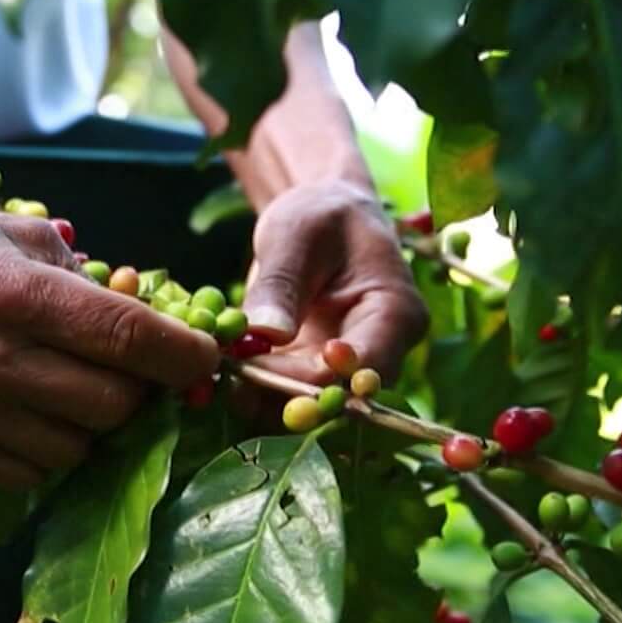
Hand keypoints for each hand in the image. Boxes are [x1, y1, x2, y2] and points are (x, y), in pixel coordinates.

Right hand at [0, 184, 220, 489]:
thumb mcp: (11, 230)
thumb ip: (81, 273)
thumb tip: (146, 314)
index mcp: (11, 293)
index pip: (125, 339)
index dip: (181, 356)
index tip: (203, 360)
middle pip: (111, 405)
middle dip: (139, 391)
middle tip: (138, 372)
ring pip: (76, 449)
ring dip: (95, 426)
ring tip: (83, 389)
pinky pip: (27, 472)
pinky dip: (51, 450)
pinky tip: (42, 413)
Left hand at [240, 179, 428, 382]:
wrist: (321, 215)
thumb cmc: (319, 214)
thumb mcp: (295, 234)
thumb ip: (282, 283)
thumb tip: (267, 334)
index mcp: (397, 314)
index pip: (363, 367)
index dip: (314, 379)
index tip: (260, 365)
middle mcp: (381, 352)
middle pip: (340, 399)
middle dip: (285, 397)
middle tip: (233, 384)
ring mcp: (349, 368)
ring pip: (313, 408)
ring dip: (268, 402)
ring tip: (224, 380)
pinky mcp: (316, 372)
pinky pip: (291, 397)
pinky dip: (259, 393)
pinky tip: (225, 378)